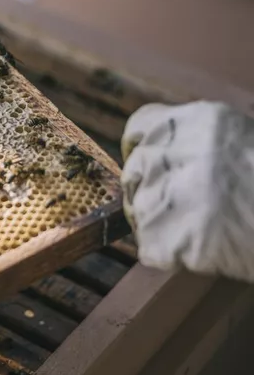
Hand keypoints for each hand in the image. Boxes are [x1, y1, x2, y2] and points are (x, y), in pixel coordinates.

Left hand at [121, 101, 253, 281]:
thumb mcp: (240, 137)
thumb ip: (195, 140)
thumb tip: (156, 151)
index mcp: (191, 120)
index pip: (138, 129)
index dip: (143, 149)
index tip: (155, 167)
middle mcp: (169, 151)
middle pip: (134, 171)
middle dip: (153, 189)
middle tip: (188, 206)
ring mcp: (161, 193)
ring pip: (138, 210)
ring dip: (162, 223)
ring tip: (204, 229)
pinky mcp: (163, 236)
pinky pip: (149, 247)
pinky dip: (170, 254)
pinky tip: (203, 250)